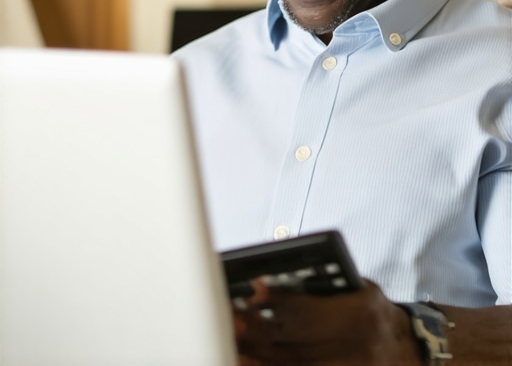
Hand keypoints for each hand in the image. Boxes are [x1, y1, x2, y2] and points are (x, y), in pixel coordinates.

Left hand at [233, 278, 421, 365]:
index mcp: (360, 314)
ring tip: (229, 335)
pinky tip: (245, 359)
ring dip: (255, 351)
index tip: (254, 288)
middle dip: (257, 327)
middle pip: (293, 339)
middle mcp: (352, 346)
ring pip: (288, 363)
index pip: (309, 309)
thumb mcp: (360, 288)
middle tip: (231, 313)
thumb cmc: (375, 311)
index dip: (278, 300)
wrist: (407, 349)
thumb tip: (278, 282)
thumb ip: (326, 285)